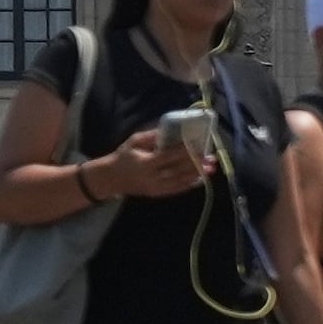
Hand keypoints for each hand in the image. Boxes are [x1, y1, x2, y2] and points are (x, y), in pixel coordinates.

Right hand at [92, 135, 209, 201]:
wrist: (112, 179)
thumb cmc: (123, 156)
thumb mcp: (134, 141)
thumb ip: (151, 136)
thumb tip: (170, 129)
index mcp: (146, 163)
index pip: (169, 157)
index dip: (184, 152)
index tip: (197, 146)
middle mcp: (153, 177)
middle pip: (178, 170)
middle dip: (195, 163)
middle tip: (210, 157)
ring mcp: (157, 188)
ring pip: (181, 181)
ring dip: (197, 175)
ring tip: (210, 168)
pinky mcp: (159, 194)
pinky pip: (177, 189)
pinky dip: (189, 184)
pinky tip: (200, 179)